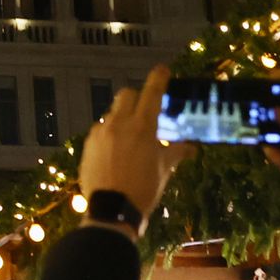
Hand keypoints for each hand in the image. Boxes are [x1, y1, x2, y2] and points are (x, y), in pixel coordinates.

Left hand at [75, 64, 184, 218]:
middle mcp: (119, 123)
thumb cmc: (144, 189)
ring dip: (122, 119)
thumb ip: (176, 152)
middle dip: (136, 99)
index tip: (163, 69)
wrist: (112, 210)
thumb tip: (192, 147)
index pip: (152, 93)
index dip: (158, 78)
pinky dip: (109, 135)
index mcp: (142, 127)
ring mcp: (100, 132)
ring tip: (129, 140)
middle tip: (144, 114)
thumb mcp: (164, 170)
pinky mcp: (87, 144)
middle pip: (126, 95)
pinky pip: (100, 130)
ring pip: (112, 114)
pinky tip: (114, 153)